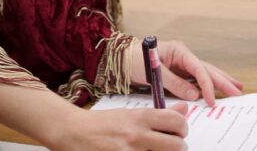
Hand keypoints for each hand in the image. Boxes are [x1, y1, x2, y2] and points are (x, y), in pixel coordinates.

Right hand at [45, 103, 191, 150]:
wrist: (73, 133)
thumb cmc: (102, 124)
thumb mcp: (129, 114)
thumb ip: (158, 115)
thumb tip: (183, 109)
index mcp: (139, 118)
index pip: (177, 121)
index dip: (182, 128)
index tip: (177, 132)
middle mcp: (137, 136)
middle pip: (178, 146)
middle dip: (178, 147)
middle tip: (170, 146)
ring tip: (155, 150)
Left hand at [126, 38, 243, 106]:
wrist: (123, 58)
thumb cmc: (135, 60)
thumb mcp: (153, 71)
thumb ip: (173, 83)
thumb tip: (194, 94)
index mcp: (179, 51)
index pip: (198, 69)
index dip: (206, 85)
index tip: (210, 100)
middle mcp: (184, 56)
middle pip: (207, 69)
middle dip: (223, 81)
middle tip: (238, 92)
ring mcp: (183, 63)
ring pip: (206, 72)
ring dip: (221, 80)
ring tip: (237, 87)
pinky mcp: (180, 71)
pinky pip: (197, 78)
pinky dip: (209, 84)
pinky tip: (219, 88)